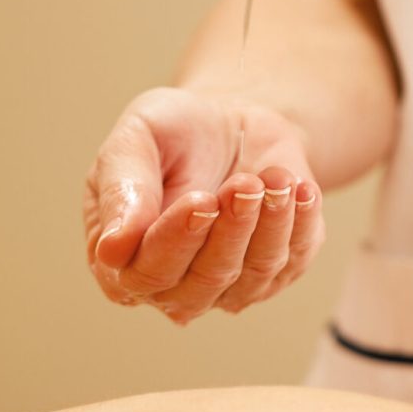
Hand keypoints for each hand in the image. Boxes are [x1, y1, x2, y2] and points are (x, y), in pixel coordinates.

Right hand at [83, 88, 323, 322]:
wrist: (230, 124)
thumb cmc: (173, 132)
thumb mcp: (135, 138)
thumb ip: (120, 190)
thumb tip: (113, 248)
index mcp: (120, 261)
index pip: (145, 274)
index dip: (175, 241)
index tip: (201, 199)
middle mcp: (170, 285)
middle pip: (203, 282)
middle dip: (230, 230)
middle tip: (244, 183)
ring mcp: (224, 287)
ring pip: (251, 275)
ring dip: (269, 224)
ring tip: (275, 177)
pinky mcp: (273, 274)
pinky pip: (292, 262)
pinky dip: (300, 223)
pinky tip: (298, 188)